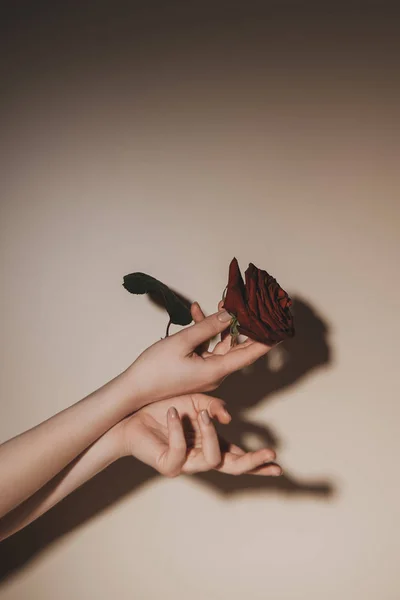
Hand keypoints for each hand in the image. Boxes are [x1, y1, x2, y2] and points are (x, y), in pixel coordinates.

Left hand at [115, 393, 281, 476]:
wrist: (130, 415)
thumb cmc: (163, 408)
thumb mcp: (194, 401)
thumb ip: (213, 407)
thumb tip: (226, 417)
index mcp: (209, 442)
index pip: (237, 455)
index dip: (256, 460)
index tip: (276, 462)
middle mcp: (200, 455)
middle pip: (232, 467)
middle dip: (252, 462)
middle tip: (269, 453)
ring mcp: (185, 463)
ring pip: (212, 459)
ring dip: (210, 434)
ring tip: (201, 413)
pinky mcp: (168, 464)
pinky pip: (179, 450)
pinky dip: (178, 429)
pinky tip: (173, 413)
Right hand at [124, 304, 271, 408]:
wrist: (134, 390)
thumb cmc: (155, 370)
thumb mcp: (182, 342)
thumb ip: (207, 327)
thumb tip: (230, 316)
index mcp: (217, 370)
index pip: (250, 353)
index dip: (267, 340)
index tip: (281, 328)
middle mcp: (215, 373)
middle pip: (237, 346)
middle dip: (243, 324)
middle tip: (250, 305)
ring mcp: (205, 372)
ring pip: (220, 344)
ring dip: (220, 324)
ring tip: (221, 302)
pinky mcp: (195, 369)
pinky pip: (206, 348)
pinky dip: (204, 332)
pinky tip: (197, 312)